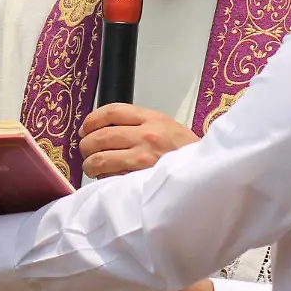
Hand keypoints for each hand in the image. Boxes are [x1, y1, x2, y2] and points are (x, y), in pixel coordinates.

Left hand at [78, 103, 198, 178]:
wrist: (206, 172)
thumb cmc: (185, 151)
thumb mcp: (166, 126)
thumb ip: (139, 124)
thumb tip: (104, 130)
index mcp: (152, 118)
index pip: (112, 111)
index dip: (92, 120)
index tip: (85, 128)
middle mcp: (146, 136)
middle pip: (101, 136)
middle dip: (86, 145)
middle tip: (85, 151)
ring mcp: (142, 159)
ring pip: (100, 159)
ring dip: (89, 164)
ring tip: (92, 167)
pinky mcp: (140, 179)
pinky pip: (111, 177)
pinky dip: (103, 178)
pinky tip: (106, 178)